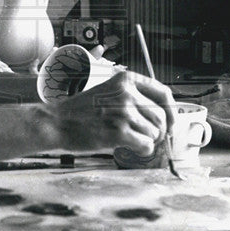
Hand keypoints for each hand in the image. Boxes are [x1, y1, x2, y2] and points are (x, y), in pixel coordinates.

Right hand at [46, 70, 175, 154]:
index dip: (171, 111)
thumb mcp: (109, 91)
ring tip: (134, 141)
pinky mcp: (118, 132)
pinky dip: (143, 150)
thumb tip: (163, 116)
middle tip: (150, 138)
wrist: (58, 122)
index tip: (171, 122)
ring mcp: (123, 112)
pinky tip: (132, 148)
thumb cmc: (82, 110)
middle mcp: (127, 93)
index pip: (163, 93)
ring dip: (148, 141)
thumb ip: (133, 98)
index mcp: (126, 80)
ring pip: (154, 132)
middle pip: (161, 116)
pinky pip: (145, 145)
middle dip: (159, 131)